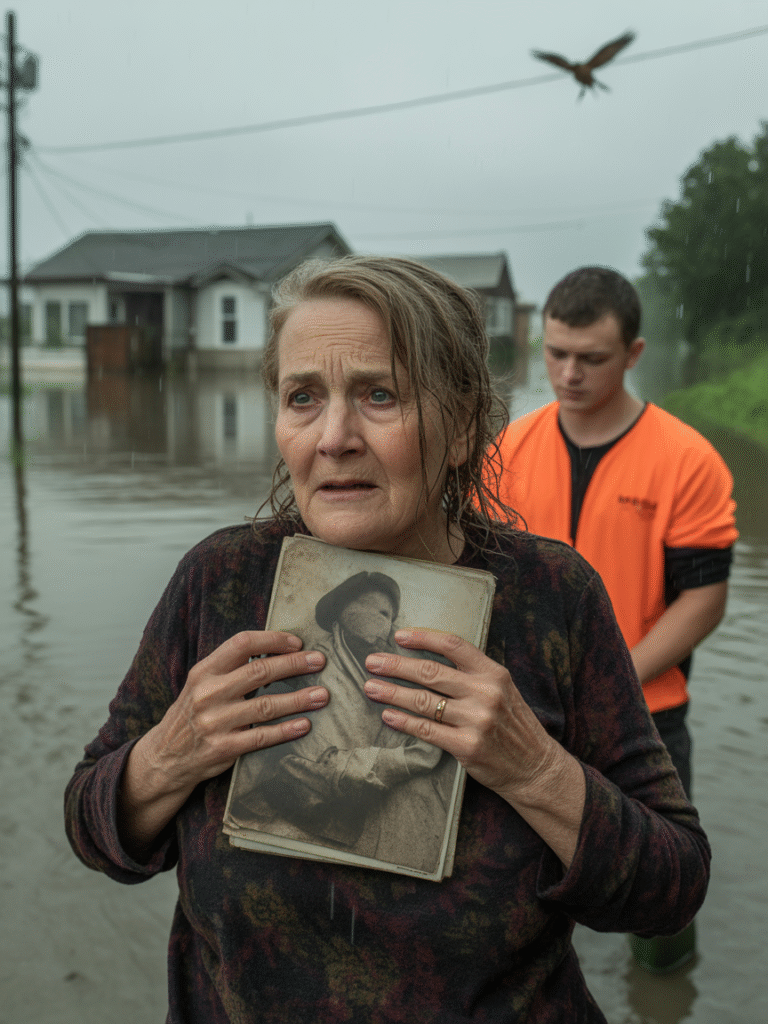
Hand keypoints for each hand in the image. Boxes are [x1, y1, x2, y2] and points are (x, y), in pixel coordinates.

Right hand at [119, 631, 327, 856]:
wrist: (165, 756)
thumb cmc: (193, 713)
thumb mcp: (202, 683)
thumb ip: (232, 667)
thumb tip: (277, 650)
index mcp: (204, 671)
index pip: (242, 644)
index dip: (272, 640)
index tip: (297, 642)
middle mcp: (208, 693)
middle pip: (259, 672)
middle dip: (295, 665)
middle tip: (320, 661)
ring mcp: (215, 722)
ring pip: (265, 706)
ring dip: (298, 699)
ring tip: (322, 695)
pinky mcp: (223, 748)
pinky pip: (261, 737)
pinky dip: (285, 730)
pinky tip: (304, 725)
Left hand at [362, 628, 585, 867]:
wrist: (535, 767)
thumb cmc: (512, 724)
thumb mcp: (501, 689)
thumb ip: (472, 673)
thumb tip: (427, 659)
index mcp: (493, 673)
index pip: (452, 645)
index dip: (422, 638)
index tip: (399, 636)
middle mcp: (485, 693)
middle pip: (431, 672)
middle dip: (396, 666)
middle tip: (372, 662)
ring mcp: (476, 720)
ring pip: (423, 701)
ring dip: (392, 693)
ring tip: (371, 688)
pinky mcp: (467, 746)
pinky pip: (427, 730)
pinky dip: (404, 722)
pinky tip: (388, 716)